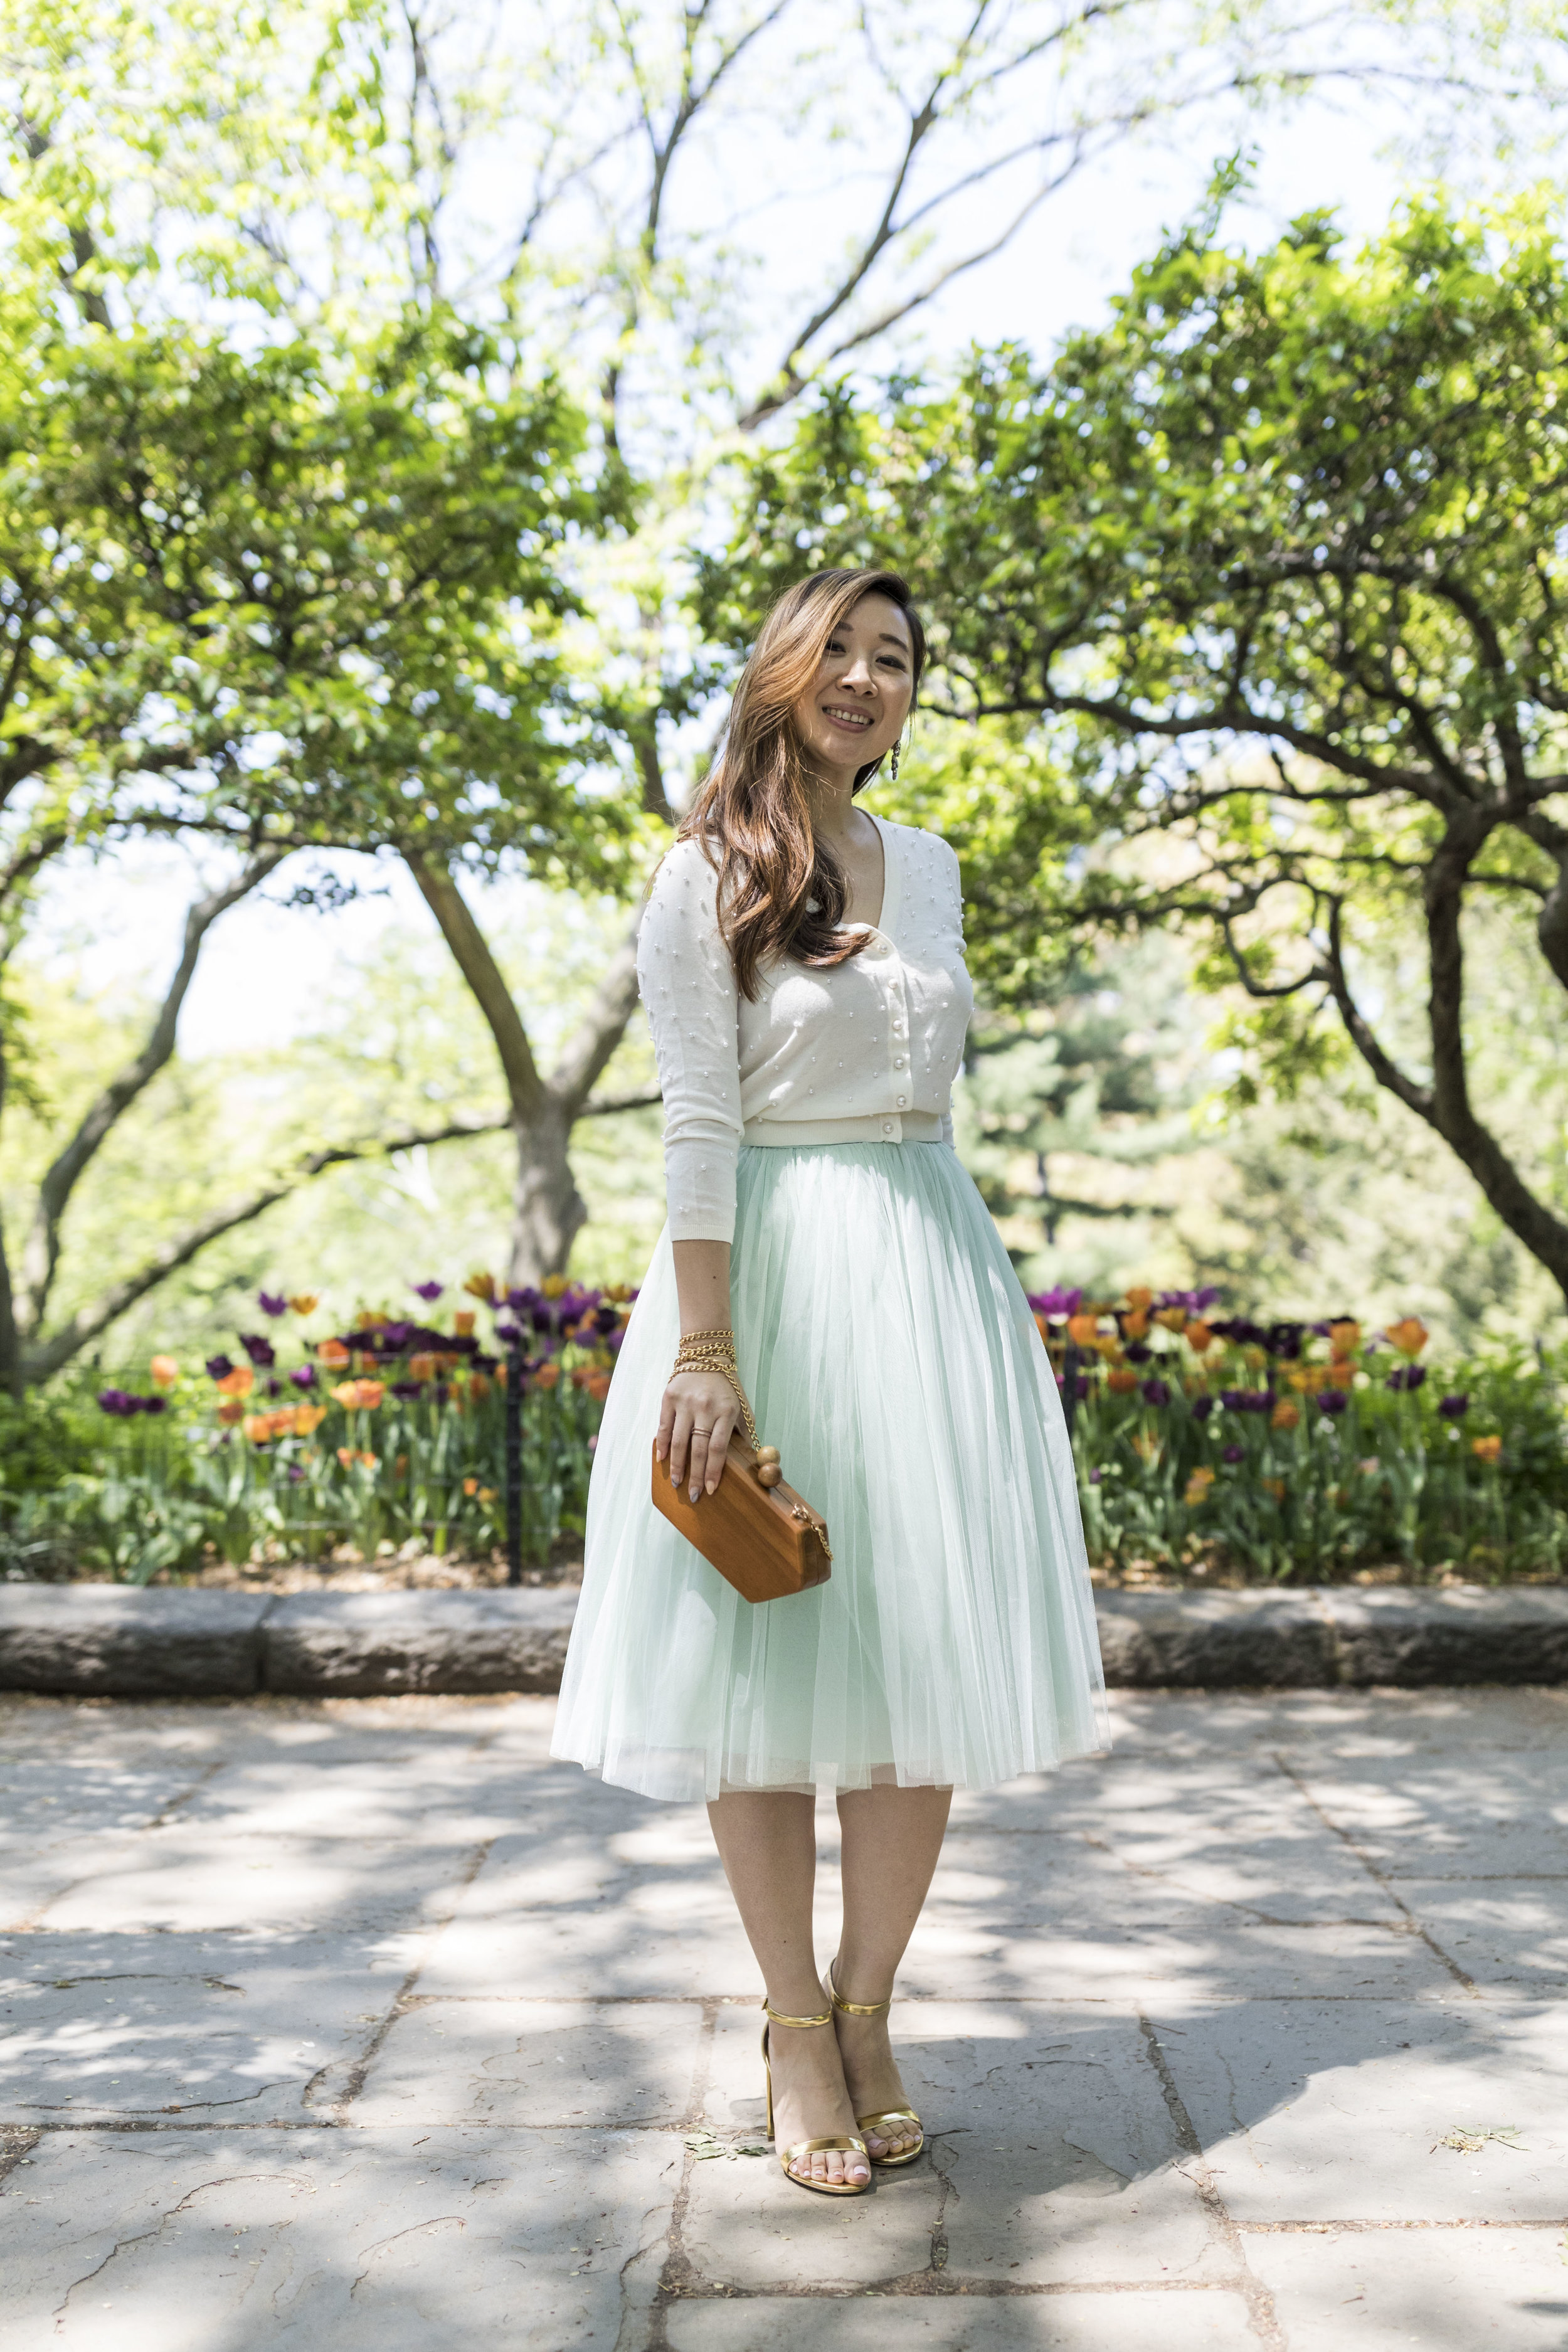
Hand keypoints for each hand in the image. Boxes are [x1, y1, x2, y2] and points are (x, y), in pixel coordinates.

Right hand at [657, 1370, 741, 1501]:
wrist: (706, 1356)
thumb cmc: (727, 1386)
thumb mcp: (741, 1406)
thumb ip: (744, 1431)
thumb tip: (751, 1460)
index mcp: (726, 1411)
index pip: (718, 1448)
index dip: (714, 1472)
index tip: (711, 1490)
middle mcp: (705, 1407)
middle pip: (699, 1449)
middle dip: (696, 1476)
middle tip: (693, 1496)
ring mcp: (685, 1402)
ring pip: (679, 1441)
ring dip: (676, 1465)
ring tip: (676, 1482)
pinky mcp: (669, 1397)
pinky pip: (664, 1426)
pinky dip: (662, 1444)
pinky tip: (662, 1459)